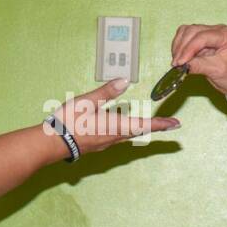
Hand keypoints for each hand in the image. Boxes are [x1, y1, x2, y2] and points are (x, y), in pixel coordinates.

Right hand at [48, 78, 179, 155]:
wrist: (51, 143)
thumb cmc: (68, 122)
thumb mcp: (87, 101)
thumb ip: (106, 92)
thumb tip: (124, 81)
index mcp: (115, 126)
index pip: (144, 125)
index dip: (162, 124)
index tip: (176, 125)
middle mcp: (113, 137)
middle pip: (139, 132)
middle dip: (154, 127)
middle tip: (168, 124)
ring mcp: (104, 143)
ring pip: (127, 136)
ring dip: (139, 129)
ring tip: (147, 124)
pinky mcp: (95, 145)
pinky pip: (115, 138)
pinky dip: (124, 131)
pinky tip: (118, 126)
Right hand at [170, 24, 226, 99]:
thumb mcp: (217, 71)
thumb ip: (198, 66)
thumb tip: (180, 65)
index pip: (202, 37)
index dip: (188, 49)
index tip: (180, 62)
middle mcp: (219, 30)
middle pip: (192, 31)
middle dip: (182, 47)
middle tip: (176, 63)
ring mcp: (210, 33)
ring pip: (187, 32)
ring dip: (179, 45)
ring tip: (177, 61)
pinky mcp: (203, 39)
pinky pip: (186, 38)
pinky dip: (180, 46)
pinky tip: (180, 58)